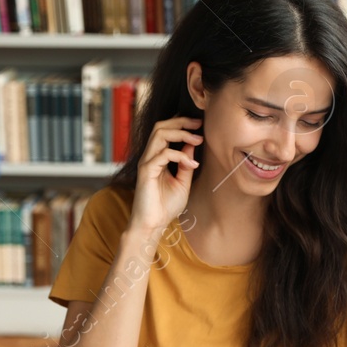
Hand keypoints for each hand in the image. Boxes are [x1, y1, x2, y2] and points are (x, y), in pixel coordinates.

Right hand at [129, 117, 201, 234]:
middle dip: (181, 121)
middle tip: (199, 124)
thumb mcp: (183, 182)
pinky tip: (192, 164)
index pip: (165, 131)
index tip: (200, 125)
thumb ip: (186, 164)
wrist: (152, 225)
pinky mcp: (146, 171)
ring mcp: (146, 162)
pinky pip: (163, 154)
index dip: (182, 123)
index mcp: (157, 157)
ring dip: (181, 133)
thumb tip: (192, 144)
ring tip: (198, 139)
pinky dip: (180, 155)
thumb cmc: (165, 206)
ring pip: (160, 133)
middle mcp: (150, 157)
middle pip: (161, 126)